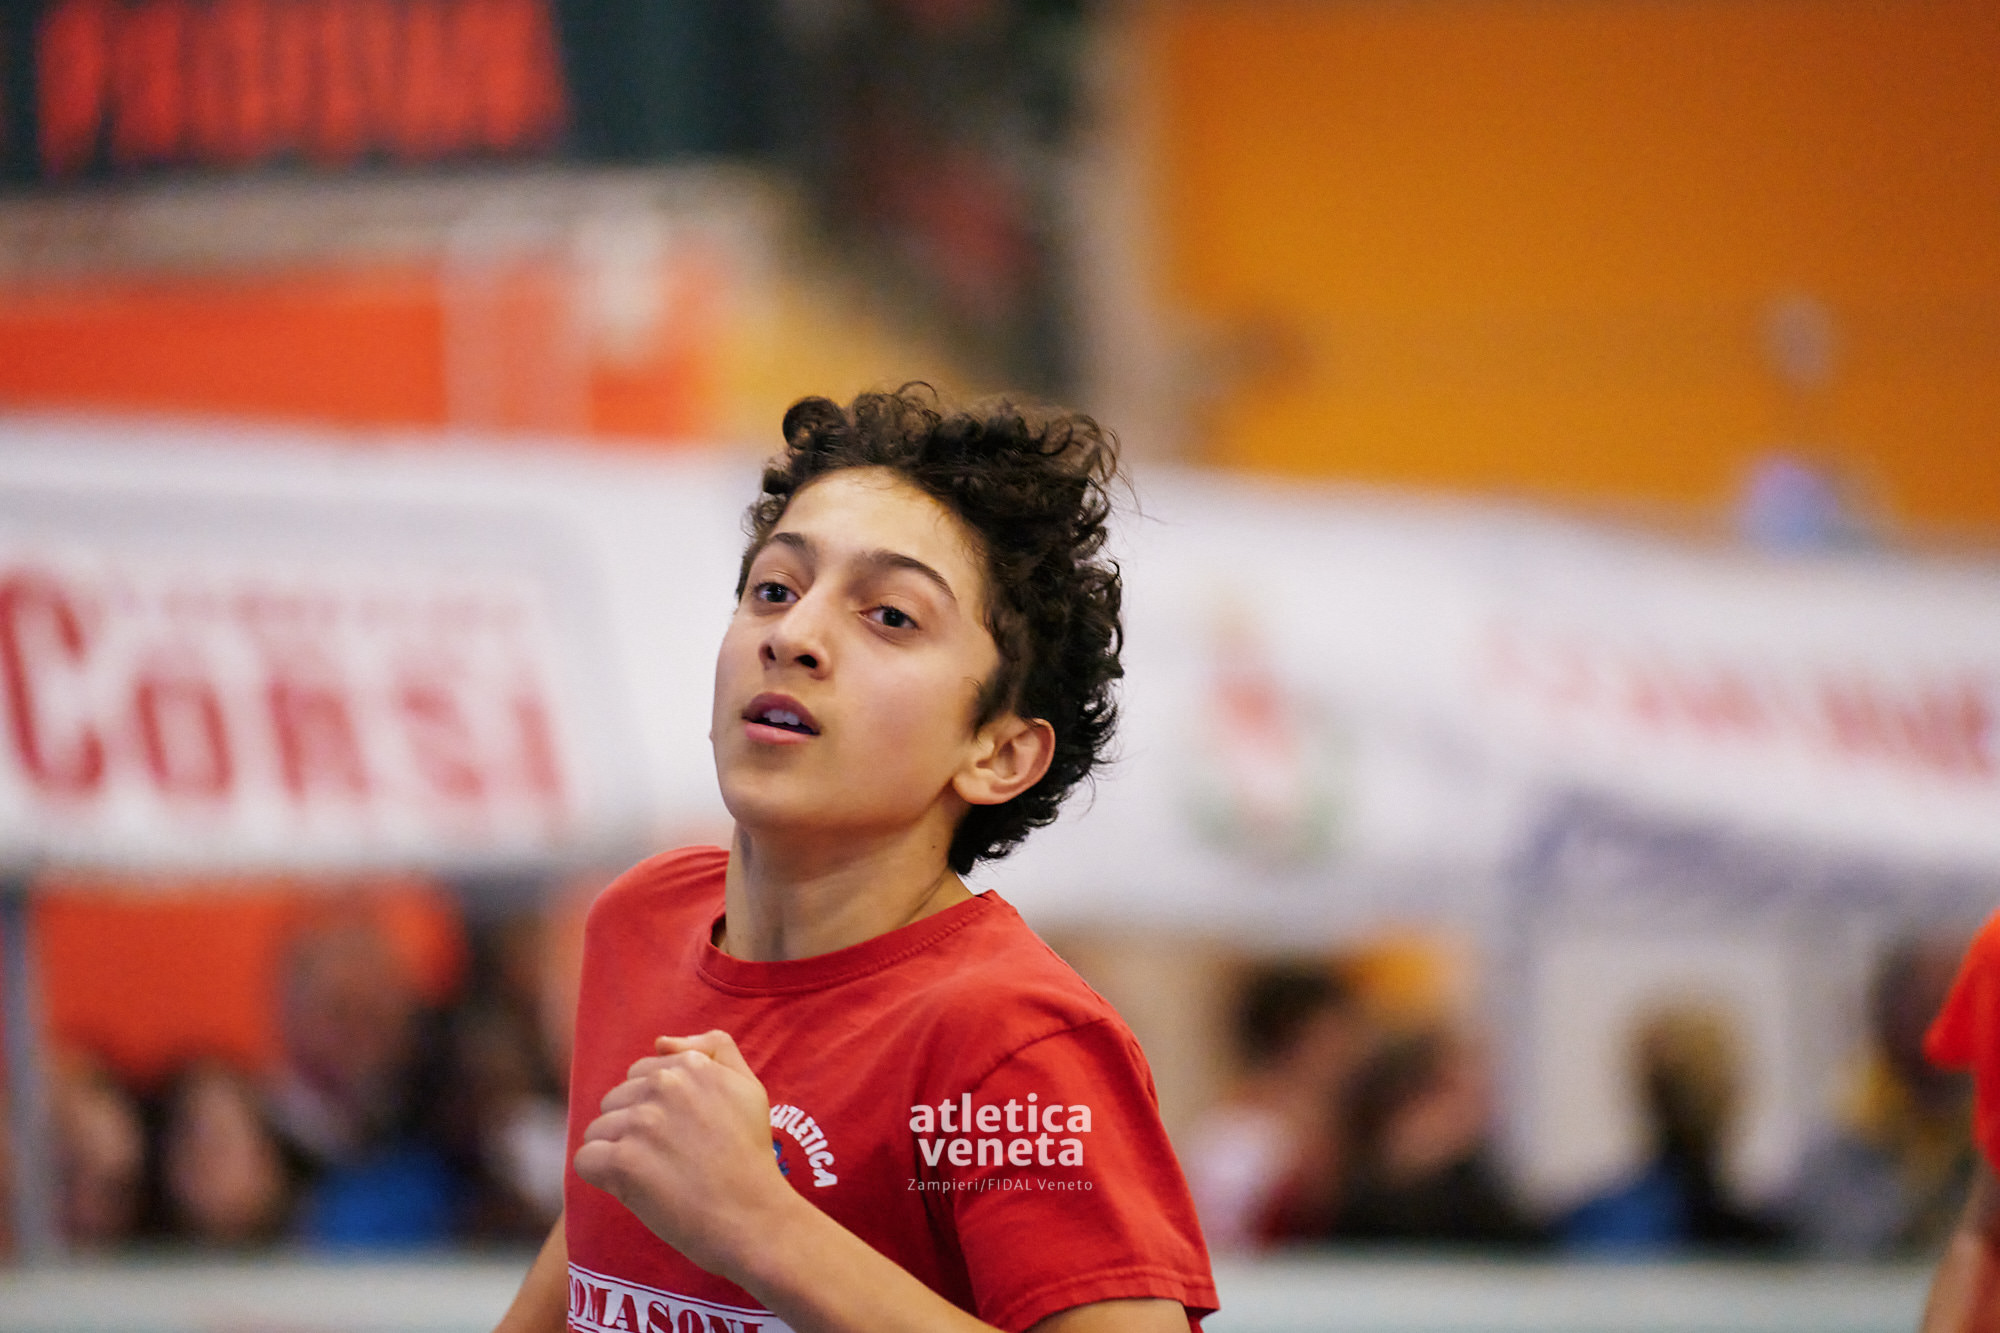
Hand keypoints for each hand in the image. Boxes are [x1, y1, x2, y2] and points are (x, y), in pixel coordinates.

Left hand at [572, 1030, 795, 1278]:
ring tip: (654, 1176)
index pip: (640, 1075)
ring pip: (598, 1130)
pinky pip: (586, 1159)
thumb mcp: (748, 1088)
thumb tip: (661, 1042)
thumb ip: (715, 1049)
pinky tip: (632, 1188)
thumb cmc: (750, 1156)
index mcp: (691, 1065)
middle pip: (615, 1101)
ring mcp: (642, 1122)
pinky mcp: (623, 1161)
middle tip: (669, 1159)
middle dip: (632, 1129)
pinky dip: (602, 1177)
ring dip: (617, 1154)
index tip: (679, 1136)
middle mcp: (665, 1085)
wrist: (754, 1216)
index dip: (654, 1109)